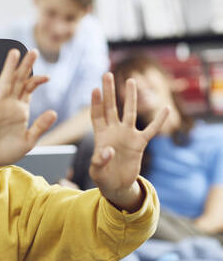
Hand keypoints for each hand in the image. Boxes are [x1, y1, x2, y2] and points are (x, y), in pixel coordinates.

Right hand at [0, 49, 56, 172]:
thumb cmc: (5, 151)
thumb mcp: (28, 141)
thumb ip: (40, 126)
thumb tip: (54, 112)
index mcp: (20, 110)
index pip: (29, 88)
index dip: (37, 80)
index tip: (47, 76)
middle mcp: (9, 105)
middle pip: (19, 80)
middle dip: (26, 66)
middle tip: (33, 51)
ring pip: (4, 84)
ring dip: (8, 68)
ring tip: (13, 53)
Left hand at [89, 73, 169, 210]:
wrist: (116, 185)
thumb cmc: (102, 176)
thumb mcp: (96, 171)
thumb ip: (99, 160)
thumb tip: (109, 150)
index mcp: (101, 136)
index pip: (97, 115)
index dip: (96, 103)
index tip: (95, 89)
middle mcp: (114, 131)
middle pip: (111, 108)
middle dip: (109, 92)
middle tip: (107, 74)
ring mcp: (127, 135)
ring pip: (130, 113)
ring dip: (131, 98)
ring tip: (131, 81)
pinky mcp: (139, 143)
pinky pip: (151, 130)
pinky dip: (159, 121)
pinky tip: (166, 109)